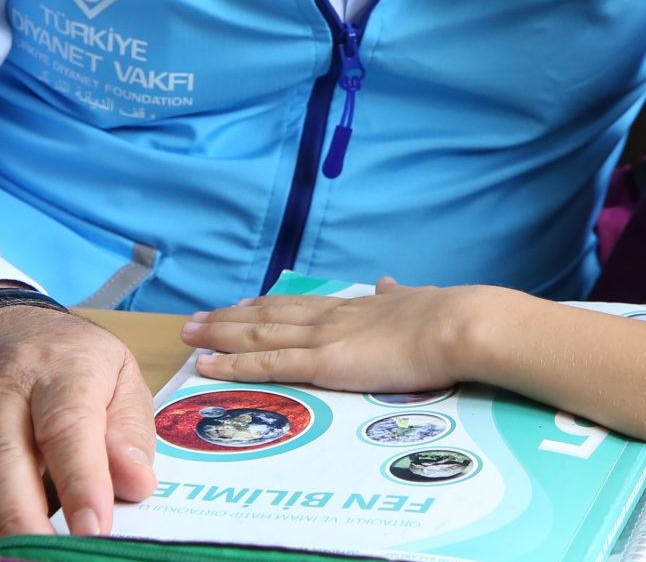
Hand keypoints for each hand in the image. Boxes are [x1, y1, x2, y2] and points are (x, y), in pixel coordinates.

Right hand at [0, 304, 156, 552]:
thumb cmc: (65, 360)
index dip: (80, 481)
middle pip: (0, 462)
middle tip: (43, 561)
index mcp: (59, 370)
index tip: (94, 530)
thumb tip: (137, 485)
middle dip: (20, 522)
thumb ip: (128, 431)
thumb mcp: (117, 374)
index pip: (66, 426)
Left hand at [182, 277, 492, 391]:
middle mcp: (330, 318)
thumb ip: (400, 294)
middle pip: (268, 317)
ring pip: (256, 336)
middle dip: (229, 319)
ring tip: (189, 333)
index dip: (266, 306)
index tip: (242, 303)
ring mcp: (322, 339)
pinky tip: (206, 364)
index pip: (300, 306)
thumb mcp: (419, 298)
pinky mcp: (321, 363)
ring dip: (219, 335)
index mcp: (356, 307)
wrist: (457, 324)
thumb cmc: (448, 317)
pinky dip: (231, 365)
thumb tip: (392, 281)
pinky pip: (265, 366)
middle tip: (196, 319)